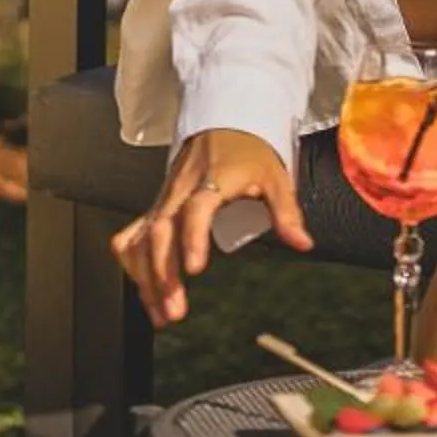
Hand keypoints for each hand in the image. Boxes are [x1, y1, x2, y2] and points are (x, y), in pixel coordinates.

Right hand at [110, 127, 312, 327]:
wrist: (224, 124)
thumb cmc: (249, 151)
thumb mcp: (275, 178)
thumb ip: (287, 213)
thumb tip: (303, 243)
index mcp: (211, 181)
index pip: (196, 210)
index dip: (192, 238)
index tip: (194, 269)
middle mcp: (180, 191)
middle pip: (160, 231)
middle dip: (163, 274)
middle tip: (175, 309)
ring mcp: (163, 200)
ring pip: (141, 239)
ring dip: (146, 278)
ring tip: (161, 313)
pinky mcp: (155, 208)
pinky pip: (132, 236)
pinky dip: (133, 265)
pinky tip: (146, 292)